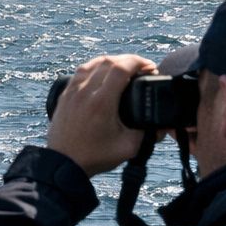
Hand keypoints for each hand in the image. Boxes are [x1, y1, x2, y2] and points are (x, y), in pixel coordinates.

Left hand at [46, 54, 157, 176]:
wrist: (63, 165)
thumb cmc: (94, 157)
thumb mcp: (128, 148)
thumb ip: (149, 135)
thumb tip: (162, 125)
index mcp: (101, 102)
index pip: (121, 68)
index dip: (139, 62)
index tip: (150, 66)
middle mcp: (85, 92)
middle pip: (108, 61)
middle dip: (129, 60)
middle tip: (141, 68)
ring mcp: (72, 92)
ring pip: (93, 63)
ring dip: (112, 61)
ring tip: (124, 68)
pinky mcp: (64, 95)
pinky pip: (80, 72)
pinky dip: (95, 67)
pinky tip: (103, 74)